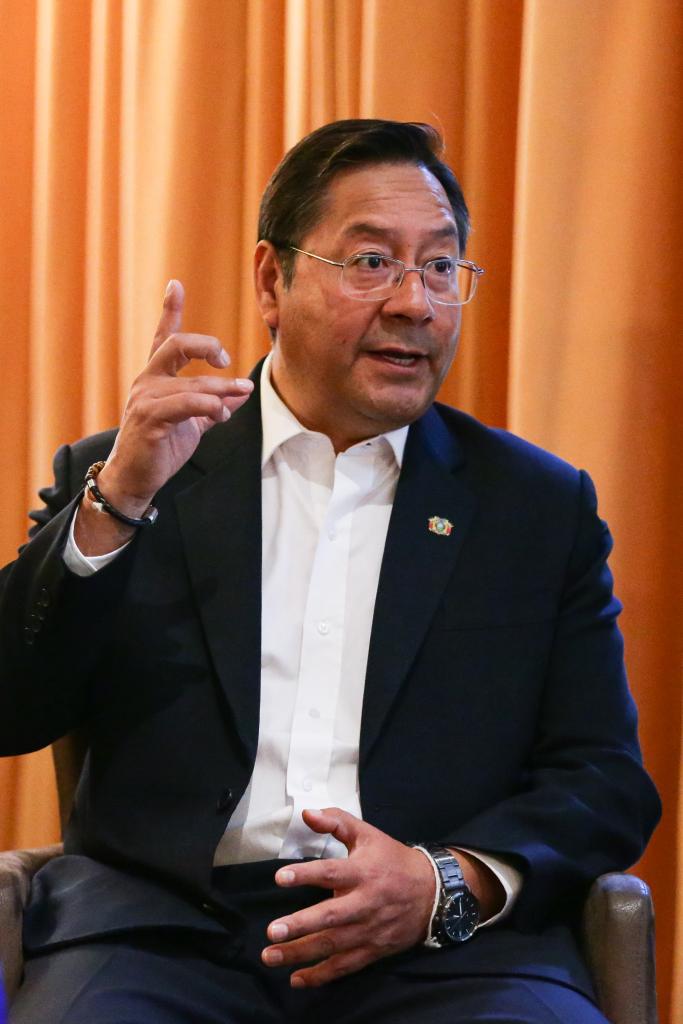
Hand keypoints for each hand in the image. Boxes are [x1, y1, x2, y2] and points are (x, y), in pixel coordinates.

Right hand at [75, 281, 253, 552]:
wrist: (135, 479)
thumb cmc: (160, 449)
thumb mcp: (192, 423)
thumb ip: (214, 404)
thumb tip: (243, 391)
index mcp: (156, 378)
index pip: (162, 338)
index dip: (169, 310)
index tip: (175, 284)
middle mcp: (148, 381)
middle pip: (176, 344)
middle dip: (207, 346)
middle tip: (227, 360)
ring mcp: (146, 398)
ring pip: (192, 382)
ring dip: (220, 391)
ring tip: (236, 400)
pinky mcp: (150, 419)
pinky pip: (187, 404)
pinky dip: (211, 406)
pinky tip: (222, 414)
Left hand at [261, 808, 434, 987]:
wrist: (433, 893)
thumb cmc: (392, 860)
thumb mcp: (368, 834)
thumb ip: (336, 822)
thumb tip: (307, 813)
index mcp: (363, 872)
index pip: (331, 872)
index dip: (306, 875)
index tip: (280, 877)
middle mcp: (365, 903)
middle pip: (330, 916)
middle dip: (300, 925)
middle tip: (271, 931)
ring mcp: (369, 930)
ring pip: (333, 945)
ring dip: (300, 953)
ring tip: (270, 956)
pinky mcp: (373, 950)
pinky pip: (345, 966)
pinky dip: (321, 975)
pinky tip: (296, 979)